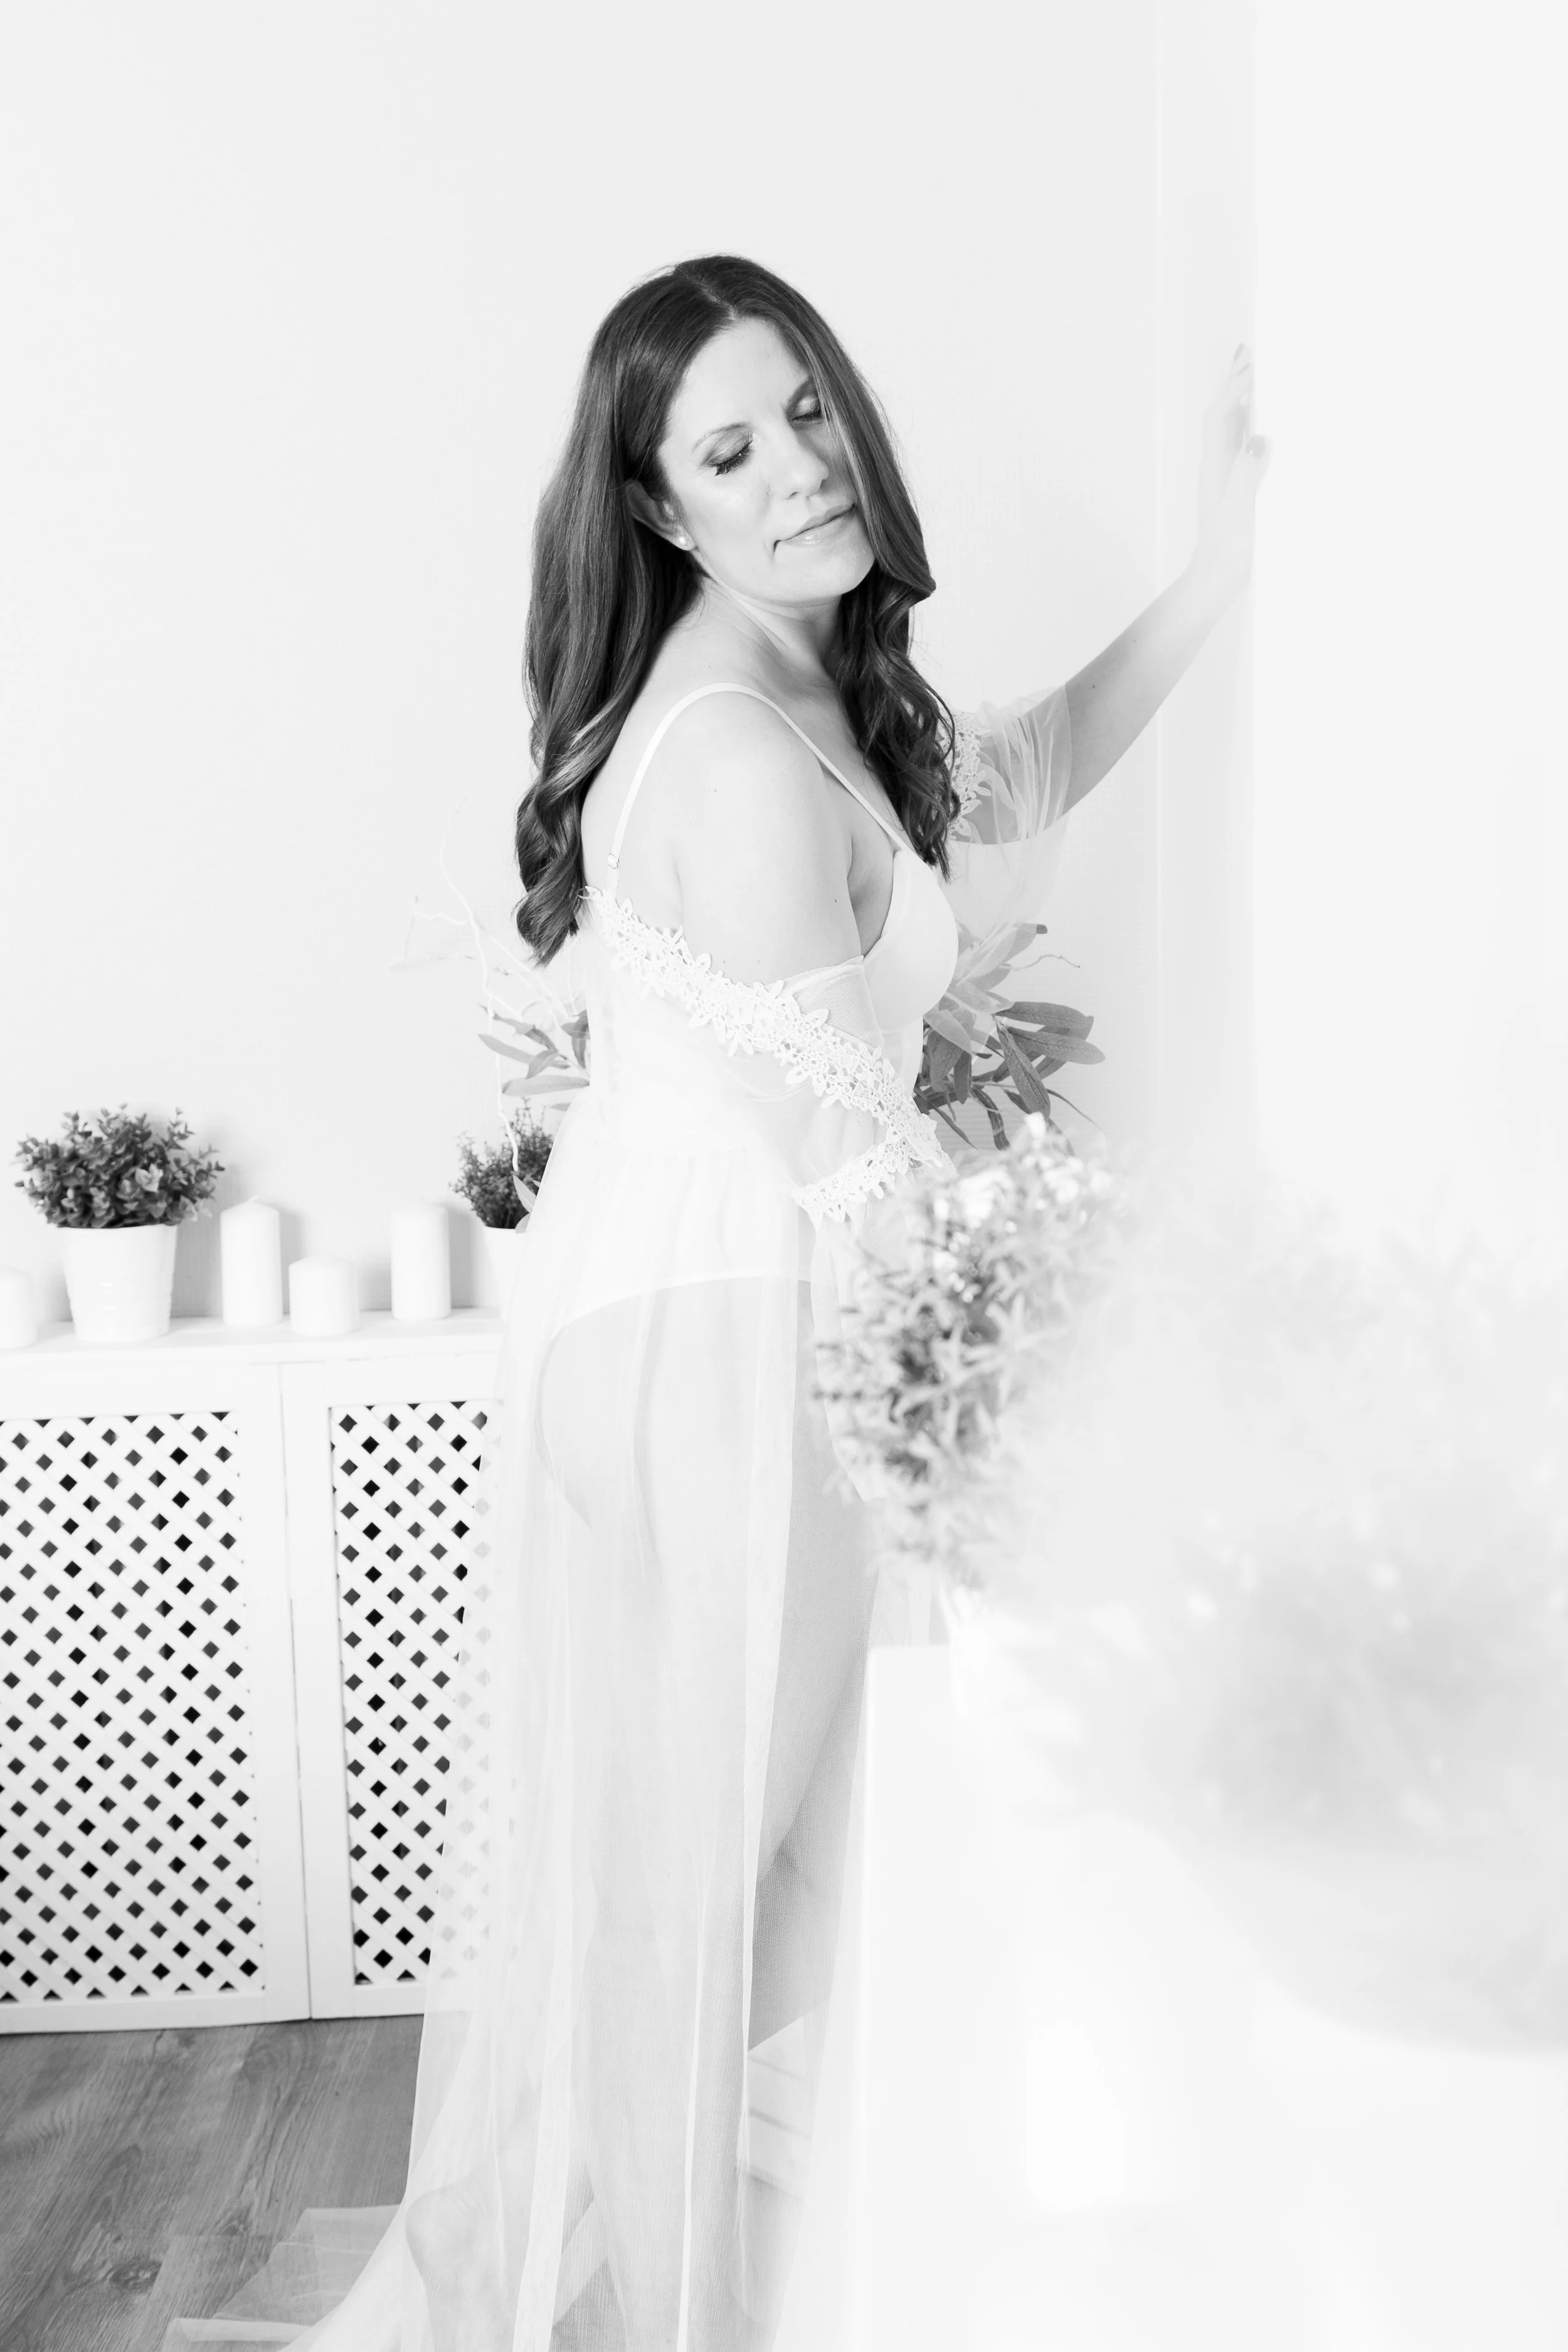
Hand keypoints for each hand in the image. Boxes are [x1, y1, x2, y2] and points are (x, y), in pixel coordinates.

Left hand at [1194, 345, 1270, 594]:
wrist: (1216, 579)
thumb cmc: (1228, 548)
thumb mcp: (1239, 510)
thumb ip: (1247, 473)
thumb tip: (1259, 436)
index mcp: (1214, 467)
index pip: (1219, 416)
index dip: (1232, 389)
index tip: (1252, 367)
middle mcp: (1216, 465)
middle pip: (1222, 413)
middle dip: (1233, 382)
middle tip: (1247, 350)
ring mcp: (1225, 474)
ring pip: (1232, 426)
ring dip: (1241, 397)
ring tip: (1255, 370)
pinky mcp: (1236, 485)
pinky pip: (1241, 444)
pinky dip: (1251, 423)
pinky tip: (1261, 418)